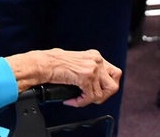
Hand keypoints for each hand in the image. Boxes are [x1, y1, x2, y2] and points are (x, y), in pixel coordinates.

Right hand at [5, 49, 120, 106]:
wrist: (44, 63)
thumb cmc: (55, 63)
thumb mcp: (77, 62)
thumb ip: (89, 69)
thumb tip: (95, 85)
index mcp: (95, 56)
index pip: (114, 73)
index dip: (106, 85)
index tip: (96, 90)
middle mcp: (96, 60)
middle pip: (114, 83)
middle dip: (105, 94)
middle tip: (92, 97)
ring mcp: (92, 68)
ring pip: (102, 93)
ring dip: (90, 100)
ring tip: (79, 99)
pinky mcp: (86, 77)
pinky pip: (89, 98)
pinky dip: (80, 103)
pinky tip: (71, 100)